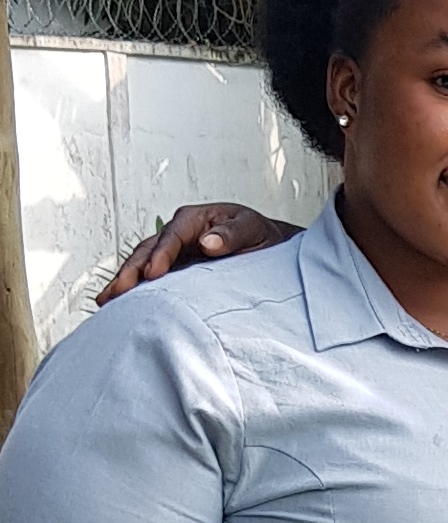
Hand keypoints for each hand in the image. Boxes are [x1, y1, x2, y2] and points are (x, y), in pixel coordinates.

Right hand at [97, 204, 290, 304]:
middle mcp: (177, 233)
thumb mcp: (251, 229)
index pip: (172, 236)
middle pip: (148, 250)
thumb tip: (208, 243)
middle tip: (119, 292)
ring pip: (142, 264)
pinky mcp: (173, 269)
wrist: (266, 246)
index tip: (153, 274)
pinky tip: (117, 303)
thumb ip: (232, 234)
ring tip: (107, 300)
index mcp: (194, 219)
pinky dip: (133, 289)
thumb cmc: (258, 235)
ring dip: (124, 281)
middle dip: (131, 270)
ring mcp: (172, 252)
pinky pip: (149, 278)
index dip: (161, 254)